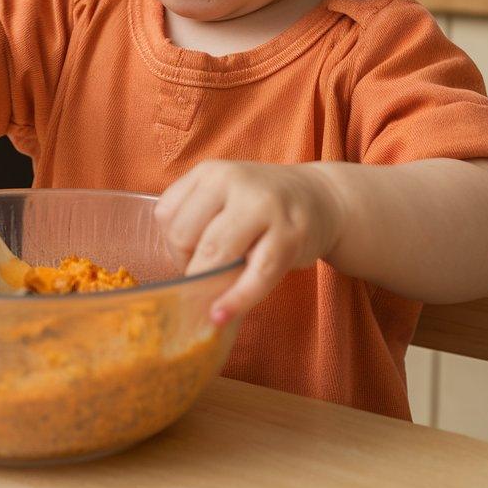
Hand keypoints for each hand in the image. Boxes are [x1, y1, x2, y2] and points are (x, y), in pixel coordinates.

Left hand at [154, 161, 343, 325]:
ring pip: (214, 253)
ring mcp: (264, 205)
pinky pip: (255, 275)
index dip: (172, 245)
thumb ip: (197, 223)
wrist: (320, 199)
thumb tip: (175, 283)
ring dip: (206, 284)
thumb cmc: (262, 206)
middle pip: (184, 236)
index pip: (167, 215)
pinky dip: (236, 300)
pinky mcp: (290, 235)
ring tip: (213, 297)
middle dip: (188, 266)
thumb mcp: (224, 197)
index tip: (191, 257)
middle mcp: (233, 181)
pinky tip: (222, 315)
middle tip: (206, 276)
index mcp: (210, 172)